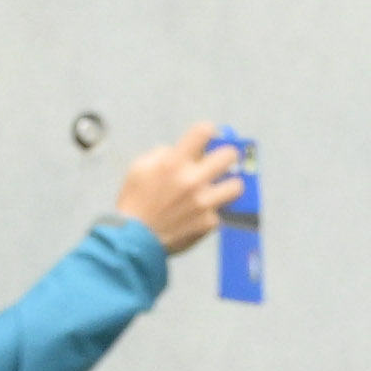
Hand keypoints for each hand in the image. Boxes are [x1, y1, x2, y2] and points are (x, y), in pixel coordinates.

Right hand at [113, 123, 245, 253]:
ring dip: (228, 185)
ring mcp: (204, 202)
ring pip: (237, 185)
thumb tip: (183, 151)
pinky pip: (220, 211)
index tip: (208, 137)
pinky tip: (197, 215)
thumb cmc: (135, 201)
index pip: (203, 132)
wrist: (134, 239)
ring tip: (218, 189)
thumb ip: (163, 154)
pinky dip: (211, 212)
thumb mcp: (139, 168)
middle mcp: (193, 180)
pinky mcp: (209, 222)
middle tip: (220, 162)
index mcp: (173, 163)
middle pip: (230, 155)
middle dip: (226, 156)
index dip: (207, 131)